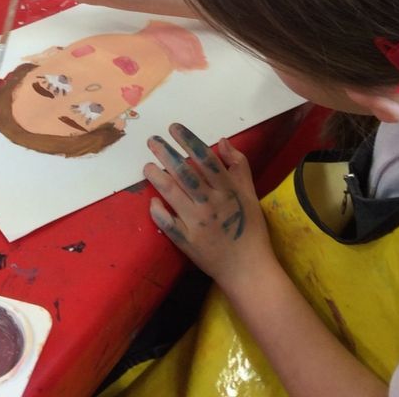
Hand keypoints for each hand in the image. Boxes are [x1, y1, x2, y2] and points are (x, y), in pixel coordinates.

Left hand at [144, 123, 275, 287]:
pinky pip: (167, 223)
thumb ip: (238, 165)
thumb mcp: (249, 194)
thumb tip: (222, 141)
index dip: (189, 141)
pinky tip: (152, 200)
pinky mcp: (186, 241)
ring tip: (147, 166)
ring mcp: (197, 223)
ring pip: (172, 194)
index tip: (174, 128)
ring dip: (157, 177)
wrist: (247, 269)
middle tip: (152, 140)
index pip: (205, 159)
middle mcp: (211, 203)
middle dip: (166, 154)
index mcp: (228, 190)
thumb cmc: (250, 228)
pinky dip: (158, 210)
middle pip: (185, 173)